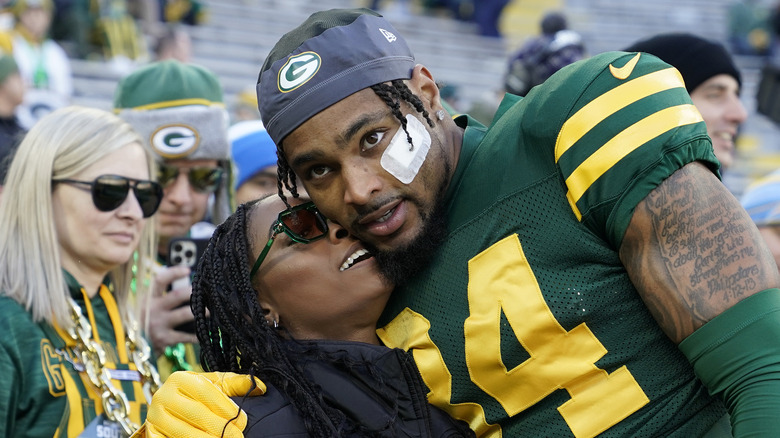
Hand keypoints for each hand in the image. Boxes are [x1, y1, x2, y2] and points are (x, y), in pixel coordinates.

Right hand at [143, 371, 265, 437]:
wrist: (168, 413)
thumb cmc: (196, 398)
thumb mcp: (214, 387)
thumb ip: (235, 384)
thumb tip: (261, 387)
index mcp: (179, 379)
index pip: (206, 392)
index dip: (226, 407)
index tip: (243, 421)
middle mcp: (162, 396)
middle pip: (197, 413)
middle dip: (221, 428)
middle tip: (238, 437)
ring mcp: (154, 418)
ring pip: (185, 433)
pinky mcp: (152, 436)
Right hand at [145, 265, 197, 355]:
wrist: (136, 345)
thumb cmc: (149, 320)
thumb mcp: (151, 305)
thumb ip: (164, 295)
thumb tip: (188, 282)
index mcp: (149, 298)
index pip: (160, 280)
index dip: (174, 273)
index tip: (188, 270)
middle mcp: (152, 309)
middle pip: (177, 295)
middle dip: (193, 292)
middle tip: (206, 290)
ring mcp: (158, 324)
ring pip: (185, 314)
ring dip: (200, 311)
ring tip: (211, 310)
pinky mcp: (164, 338)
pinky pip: (185, 335)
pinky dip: (197, 335)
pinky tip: (205, 333)